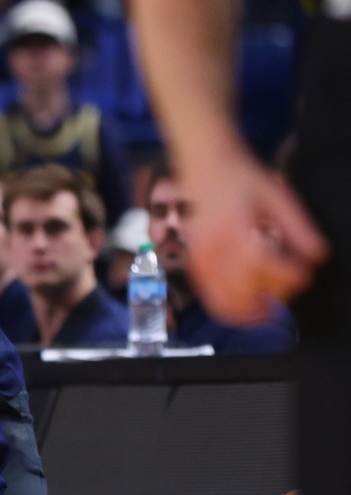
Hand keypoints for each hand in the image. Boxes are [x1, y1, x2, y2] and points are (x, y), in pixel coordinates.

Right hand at [180, 150, 328, 324]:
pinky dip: (227, 306)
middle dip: (267, 301)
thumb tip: (318, 257)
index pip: (262, 264)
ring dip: (246, 312)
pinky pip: (208, 295)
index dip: (287, 276)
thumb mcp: (277, 196)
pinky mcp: (193, 262)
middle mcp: (214, 247)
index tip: (305, 276)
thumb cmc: (241, 178)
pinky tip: (244, 303)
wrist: (204, 165)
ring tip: (265, 310)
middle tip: (285, 295)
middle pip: (240, 292)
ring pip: (221, 301)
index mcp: (236, 229)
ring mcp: (200, 257)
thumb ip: (299, 228)